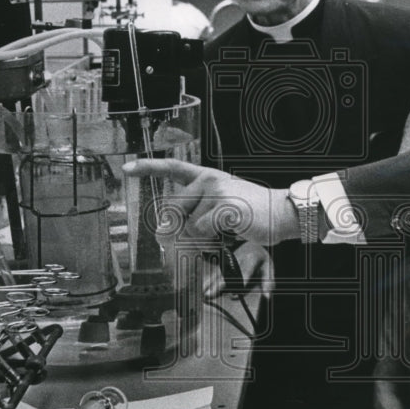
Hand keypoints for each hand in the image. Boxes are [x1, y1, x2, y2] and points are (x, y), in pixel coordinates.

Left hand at [120, 159, 298, 245]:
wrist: (283, 213)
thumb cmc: (251, 215)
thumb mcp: (219, 213)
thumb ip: (192, 220)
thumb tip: (164, 235)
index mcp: (207, 177)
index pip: (173, 168)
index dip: (148, 168)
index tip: (127, 169)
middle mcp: (209, 179)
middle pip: (174, 210)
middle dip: (179, 232)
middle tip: (202, 239)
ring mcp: (217, 191)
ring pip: (187, 225)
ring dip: (200, 240)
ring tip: (223, 233)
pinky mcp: (224, 206)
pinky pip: (201, 232)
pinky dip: (211, 240)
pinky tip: (229, 232)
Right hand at [202, 242, 271, 298]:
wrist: (253, 243)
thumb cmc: (262, 259)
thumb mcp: (268, 268)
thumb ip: (268, 282)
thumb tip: (268, 297)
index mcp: (251, 259)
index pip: (245, 272)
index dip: (239, 283)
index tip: (234, 294)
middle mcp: (238, 259)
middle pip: (228, 274)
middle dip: (219, 285)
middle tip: (211, 294)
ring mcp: (230, 260)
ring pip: (220, 273)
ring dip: (212, 284)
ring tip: (205, 294)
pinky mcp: (224, 262)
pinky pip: (216, 271)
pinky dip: (210, 279)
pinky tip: (204, 287)